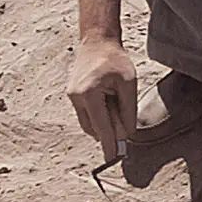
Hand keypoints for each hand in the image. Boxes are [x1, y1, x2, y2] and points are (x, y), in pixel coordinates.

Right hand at [67, 38, 145, 161]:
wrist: (97, 42)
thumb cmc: (115, 60)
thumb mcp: (128, 84)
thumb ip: (128, 111)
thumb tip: (126, 135)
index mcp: (89, 94)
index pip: (102, 127)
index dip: (109, 144)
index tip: (113, 158)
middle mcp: (77, 97)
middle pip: (94, 128)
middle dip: (109, 130)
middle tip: (123, 118)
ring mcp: (72, 97)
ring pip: (89, 124)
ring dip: (104, 122)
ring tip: (115, 100)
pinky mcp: (72, 95)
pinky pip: (86, 115)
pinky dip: (99, 115)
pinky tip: (108, 100)